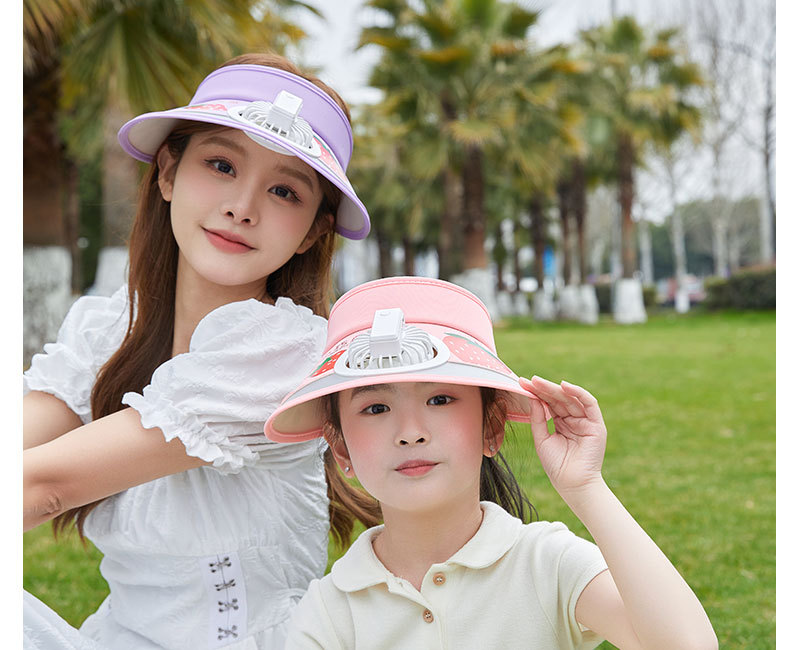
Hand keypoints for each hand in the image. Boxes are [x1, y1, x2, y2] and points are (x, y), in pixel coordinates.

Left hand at [519, 376, 606, 498]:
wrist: (572, 484)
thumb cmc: (556, 465)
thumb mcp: (542, 439)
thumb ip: (538, 419)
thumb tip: (532, 398)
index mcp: (561, 423)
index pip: (548, 403)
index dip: (536, 393)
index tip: (521, 384)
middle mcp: (574, 419)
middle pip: (558, 399)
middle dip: (543, 389)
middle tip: (528, 380)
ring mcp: (586, 421)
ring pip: (570, 399)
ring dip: (555, 389)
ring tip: (538, 382)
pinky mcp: (597, 424)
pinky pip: (589, 403)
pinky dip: (578, 393)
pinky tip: (564, 386)